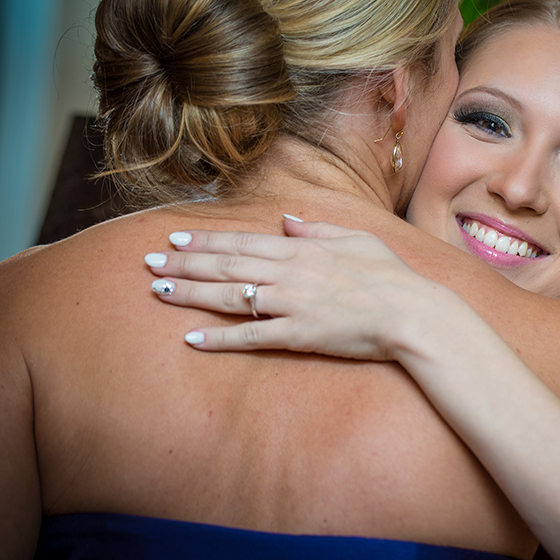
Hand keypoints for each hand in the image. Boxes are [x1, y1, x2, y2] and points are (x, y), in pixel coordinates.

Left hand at [145, 218, 450, 359]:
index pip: (243, 241)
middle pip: (226, 265)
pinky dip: (219, 339)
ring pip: (229, 296)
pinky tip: (191, 340)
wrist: (411, 313)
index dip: (206, 240)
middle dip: (184, 262)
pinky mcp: (298, 335)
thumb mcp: (356, 238)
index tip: (175, 237)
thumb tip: (287, 220)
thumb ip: (317, 229)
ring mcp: (291, 304)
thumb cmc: (390, 274)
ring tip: (158, 290)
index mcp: (302, 249)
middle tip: (148, 261)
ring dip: (191, 293)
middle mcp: (289, 273)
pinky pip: (251, 337)